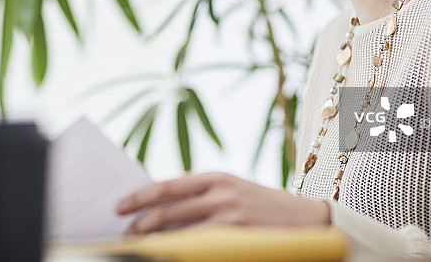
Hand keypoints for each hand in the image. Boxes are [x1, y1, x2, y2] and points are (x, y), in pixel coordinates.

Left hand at [115, 172, 330, 234]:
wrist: (310, 221)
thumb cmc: (264, 209)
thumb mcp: (234, 192)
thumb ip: (202, 197)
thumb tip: (161, 209)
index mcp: (217, 177)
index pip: (169, 185)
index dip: (141, 196)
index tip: (120, 206)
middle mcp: (221, 193)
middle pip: (169, 208)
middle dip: (141, 222)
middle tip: (124, 232)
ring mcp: (230, 216)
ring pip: (180, 230)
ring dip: (154, 240)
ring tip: (138, 246)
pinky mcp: (239, 236)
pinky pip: (199, 246)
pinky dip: (180, 250)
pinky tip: (170, 253)